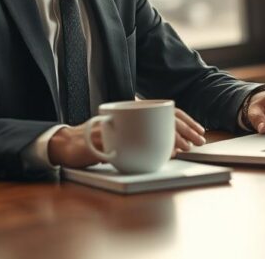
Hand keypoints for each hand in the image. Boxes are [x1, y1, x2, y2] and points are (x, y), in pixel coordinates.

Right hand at [47, 107, 206, 166]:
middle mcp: (124, 114)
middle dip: (184, 130)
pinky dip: (145, 149)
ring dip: (169, 139)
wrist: (65, 144)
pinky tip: (159, 154)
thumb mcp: (123, 134)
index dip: (185, 120)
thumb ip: (141, 134)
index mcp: (132, 111)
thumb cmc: (97, 140)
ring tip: (183, 148)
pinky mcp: (101, 142)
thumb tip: (172, 145)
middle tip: (197, 140)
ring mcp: (113, 126)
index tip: (199, 131)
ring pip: (149, 129)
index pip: (165, 109)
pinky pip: (127, 144)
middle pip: (161, 116)